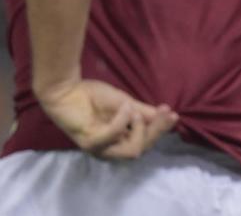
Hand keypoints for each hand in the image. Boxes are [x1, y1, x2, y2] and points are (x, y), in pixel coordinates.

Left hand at [38, 79, 177, 160]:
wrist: (68, 89)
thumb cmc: (93, 96)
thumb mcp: (125, 104)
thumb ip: (142, 112)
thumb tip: (164, 115)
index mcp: (118, 141)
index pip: (145, 143)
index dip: (160, 130)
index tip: (173, 114)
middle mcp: (109, 150)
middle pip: (141, 149)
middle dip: (156, 131)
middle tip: (165, 112)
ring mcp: (99, 149)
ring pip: (132, 150)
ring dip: (139, 128)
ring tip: (133, 109)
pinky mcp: (90, 143)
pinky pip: (114, 136)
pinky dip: (122, 120)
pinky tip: (124, 106)